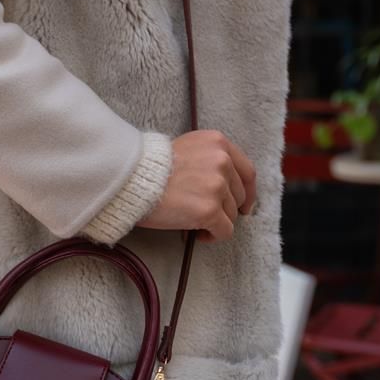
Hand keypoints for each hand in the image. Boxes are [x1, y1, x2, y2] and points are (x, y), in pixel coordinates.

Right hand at [137, 129, 256, 241]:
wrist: (132, 179)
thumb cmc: (152, 166)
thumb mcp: (187, 147)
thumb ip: (209, 159)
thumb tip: (226, 183)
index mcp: (218, 143)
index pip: (247, 172)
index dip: (247, 192)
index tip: (243, 205)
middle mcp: (222, 161)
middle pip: (239, 196)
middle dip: (225, 208)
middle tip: (205, 214)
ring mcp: (217, 186)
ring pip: (232, 215)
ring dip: (216, 222)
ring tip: (194, 221)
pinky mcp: (210, 210)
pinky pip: (224, 231)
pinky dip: (213, 236)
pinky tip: (198, 234)